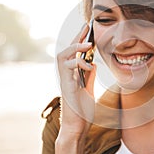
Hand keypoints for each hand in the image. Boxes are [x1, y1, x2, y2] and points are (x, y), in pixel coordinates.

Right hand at [55, 24, 95, 153]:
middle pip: (67, 50)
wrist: (77, 127)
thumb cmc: (82, 110)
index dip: (80, 40)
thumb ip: (88, 76)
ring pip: (62, 56)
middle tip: (86, 26)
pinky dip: (78, 63)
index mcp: (72, 75)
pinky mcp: (66, 86)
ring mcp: (65, 80)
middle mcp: (66, 75)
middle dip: (76, 37)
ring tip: (87, 43)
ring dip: (74, 47)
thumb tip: (92, 64)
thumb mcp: (88, 89)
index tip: (87, 29)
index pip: (74, 53)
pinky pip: (68, 68)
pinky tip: (87, 65)